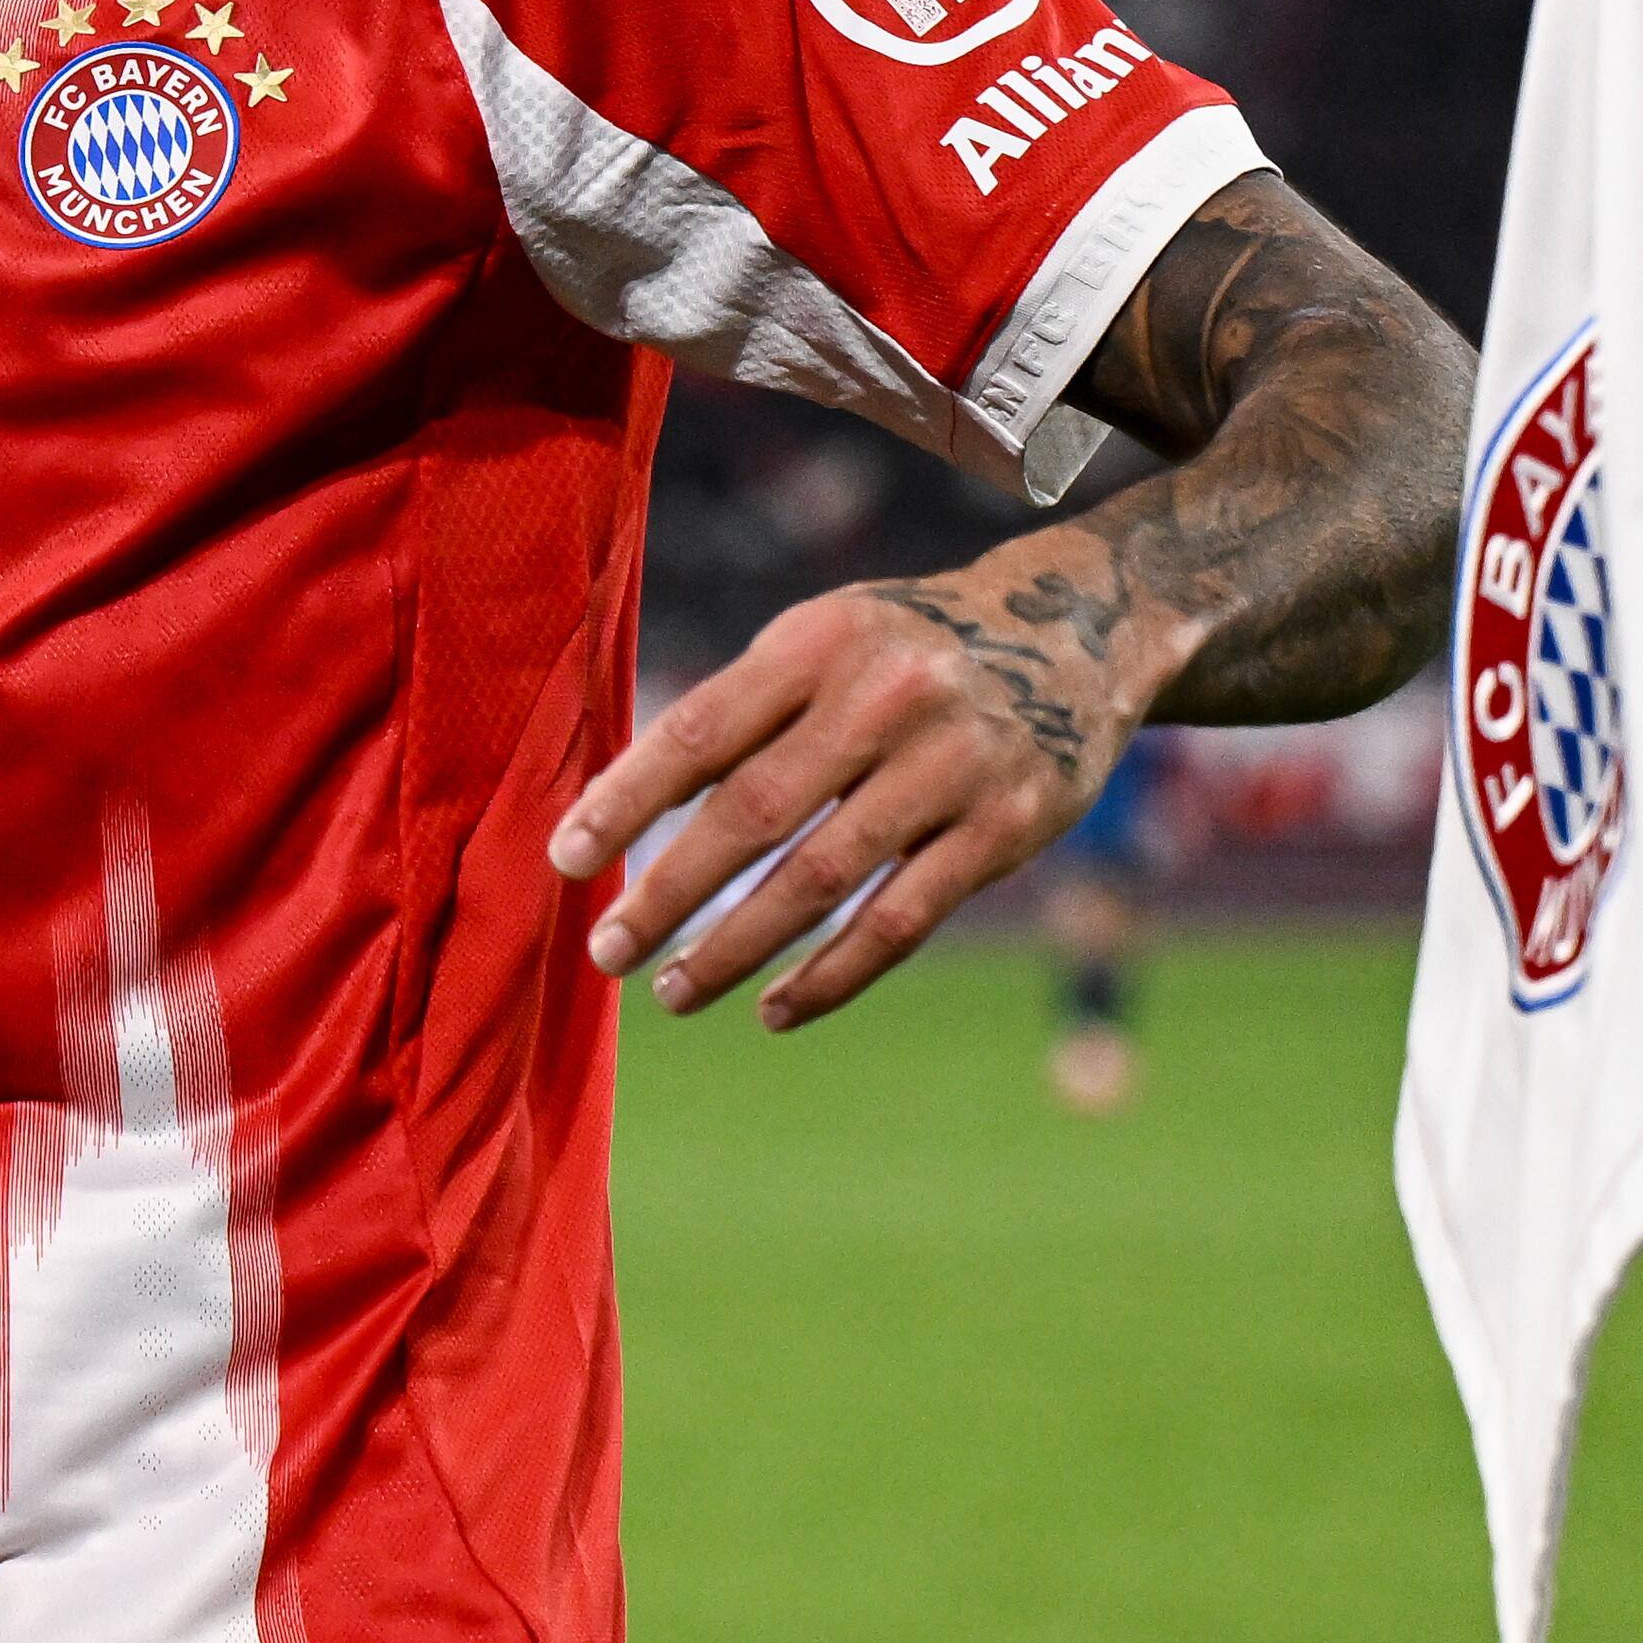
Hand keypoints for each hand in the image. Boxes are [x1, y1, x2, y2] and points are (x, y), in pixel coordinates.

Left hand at [545, 553, 1157, 1031]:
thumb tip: (617, 804)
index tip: (564, 859)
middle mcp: (886, 697)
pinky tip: (774, 1009)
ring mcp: (952, 766)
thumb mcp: (824, 640)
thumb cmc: (903, 648)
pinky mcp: (1006, 830)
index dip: (626, 800)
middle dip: (668, 891)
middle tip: (605, 950)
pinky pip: (900, 922)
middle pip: (753, 813)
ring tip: (671, 991)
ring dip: (736, 948)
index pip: (700, 731)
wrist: (1078, 632)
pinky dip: (830, 976)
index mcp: (820, 640)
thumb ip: (739, 713)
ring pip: (821, 880)